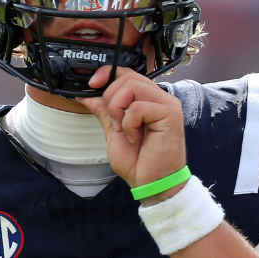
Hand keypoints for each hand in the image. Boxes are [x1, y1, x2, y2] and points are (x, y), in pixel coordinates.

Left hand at [76, 66, 187, 204]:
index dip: (108, 74)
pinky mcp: (171, 114)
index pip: (128, 74)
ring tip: (125, 129)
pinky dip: (129, 124)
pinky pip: (139, 107)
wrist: (151, 183)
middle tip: (115, 122)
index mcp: (149, 100)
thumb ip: (104, 111)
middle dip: (111, 98)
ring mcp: (168, 105)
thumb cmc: (139, 162)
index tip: (92, 84)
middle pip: (128, 77)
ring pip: (133, 86)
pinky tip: (135, 137)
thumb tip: (87, 95)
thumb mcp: (114, 132)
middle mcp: (160, 99)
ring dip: (119, 109)